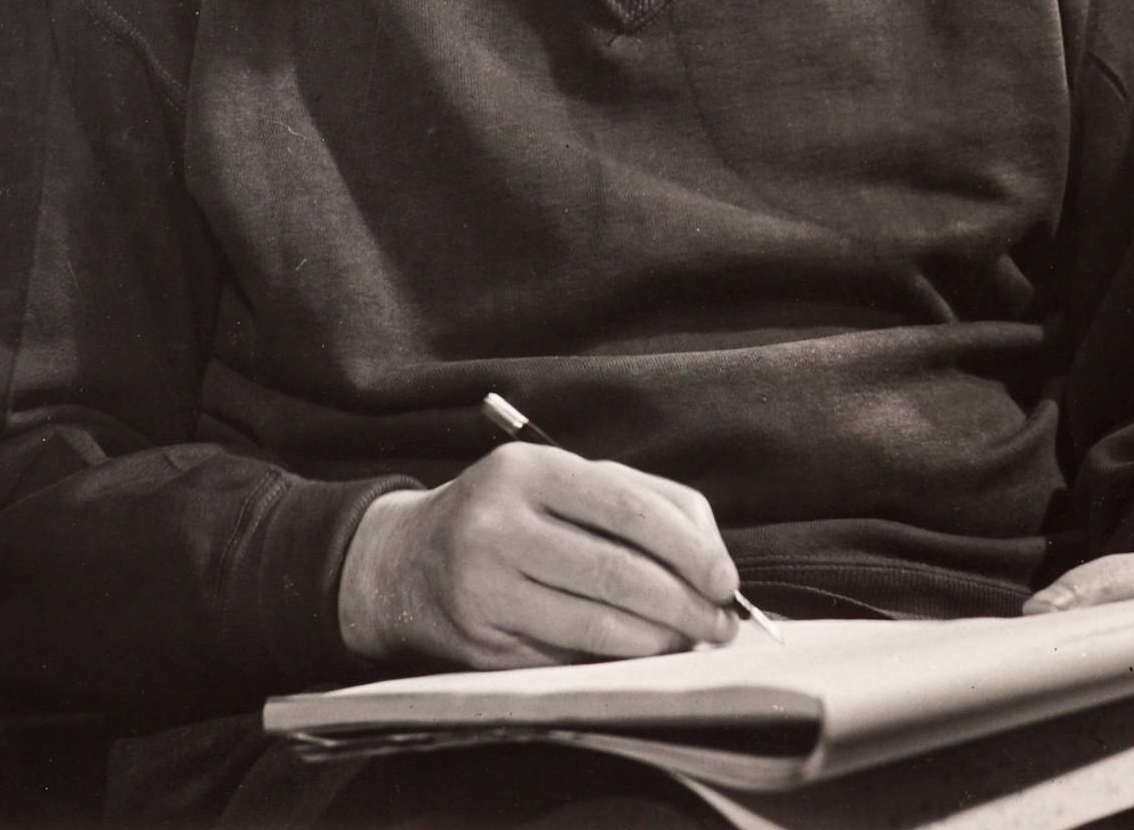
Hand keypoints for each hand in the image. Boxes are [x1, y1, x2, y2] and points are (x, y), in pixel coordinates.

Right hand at [338, 443, 741, 668]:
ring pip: (595, 626)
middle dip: (683, 605)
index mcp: (529, 470)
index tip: (725, 580)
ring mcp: (485, 589)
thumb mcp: (564, 481)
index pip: (627, 509)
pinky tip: (640, 657)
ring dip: (658, 641)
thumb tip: (713, 558)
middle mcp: (499, 525)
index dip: (687, 549)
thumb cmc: (513, 513)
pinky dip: (616, 662)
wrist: (407, 561)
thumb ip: (644, 501)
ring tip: (689, 641)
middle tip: (721, 624)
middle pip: (616, 573)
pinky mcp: (480, 646)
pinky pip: (567, 660)